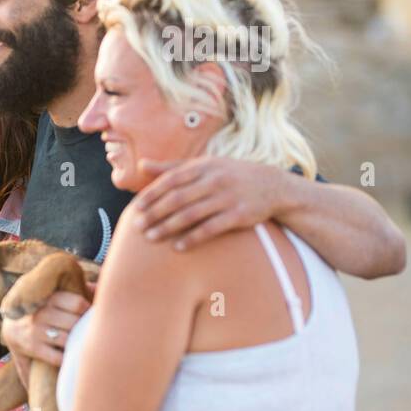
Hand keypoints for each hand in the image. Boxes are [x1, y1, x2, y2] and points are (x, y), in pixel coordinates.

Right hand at [0, 291, 88, 367]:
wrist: (10, 328)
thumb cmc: (40, 311)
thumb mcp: (50, 296)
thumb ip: (73, 293)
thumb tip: (98, 288)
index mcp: (48, 298)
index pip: (78, 304)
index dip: (87, 310)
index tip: (86, 314)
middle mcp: (40, 313)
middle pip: (75, 323)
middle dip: (81, 328)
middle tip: (82, 330)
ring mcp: (36, 331)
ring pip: (68, 339)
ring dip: (74, 342)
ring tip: (76, 341)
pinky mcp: (33, 348)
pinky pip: (59, 357)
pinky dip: (66, 358)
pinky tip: (66, 354)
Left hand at [135, 157, 286, 249]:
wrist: (273, 186)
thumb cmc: (229, 175)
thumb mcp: (204, 166)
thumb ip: (172, 167)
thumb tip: (141, 164)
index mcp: (204, 166)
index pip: (171, 180)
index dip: (152, 194)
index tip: (136, 208)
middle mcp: (215, 180)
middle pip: (178, 198)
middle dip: (155, 213)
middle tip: (138, 226)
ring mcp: (228, 197)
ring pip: (192, 214)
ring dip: (168, 227)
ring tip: (151, 237)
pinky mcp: (240, 215)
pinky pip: (211, 228)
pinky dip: (193, 238)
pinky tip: (178, 247)